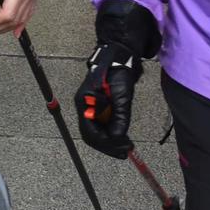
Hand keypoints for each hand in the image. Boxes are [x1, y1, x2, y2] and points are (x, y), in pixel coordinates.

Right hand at [75, 42, 140, 157]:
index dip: (106, 143)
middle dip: (108, 145)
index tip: (121, 149)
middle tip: (124, 152)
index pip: (90, 132)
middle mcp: (85, 108)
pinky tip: (122, 137)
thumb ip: (119, 115)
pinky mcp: (100, 107)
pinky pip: (103, 125)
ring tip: (125, 147)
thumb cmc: (117, 71)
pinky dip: (112, 133)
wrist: (120, 57)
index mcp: (84, 103)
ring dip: (111, 141)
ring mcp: (92, 108)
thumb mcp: (120, 94)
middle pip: (92, 135)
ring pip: (98, 132)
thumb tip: (118, 136)